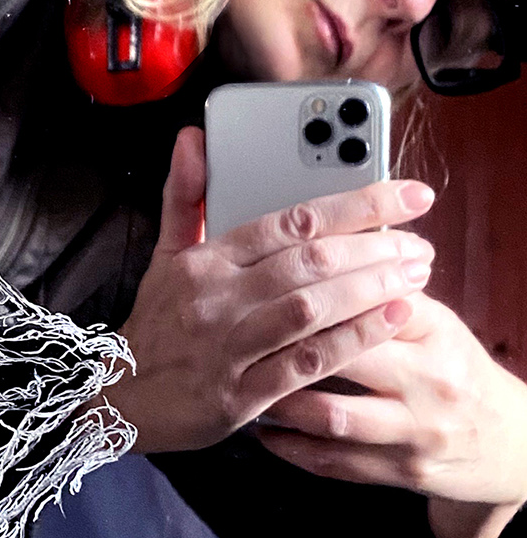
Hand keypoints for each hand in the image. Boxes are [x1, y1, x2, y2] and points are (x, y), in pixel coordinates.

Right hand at [105, 126, 435, 454]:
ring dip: (371, 289)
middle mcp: (215, 298)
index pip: (292, 218)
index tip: (410, 194)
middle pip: (309, 261)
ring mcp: (227, 347)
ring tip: (415, 276)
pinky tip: (392, 321)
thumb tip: (192, 138)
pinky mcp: (238, 395)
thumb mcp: (164, 258)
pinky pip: (306, 362)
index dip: (359, 202)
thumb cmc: (153, 327)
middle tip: (420, 246)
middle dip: (377, 248)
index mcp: (204, 260)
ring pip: (310, 307)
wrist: (116, 399)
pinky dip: (353, 340)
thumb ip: (186, 197)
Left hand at [256, 294, 526, 537]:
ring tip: (247, 386)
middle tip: (243, 340)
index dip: (317, 298)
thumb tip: (317, 259)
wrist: (512, 444)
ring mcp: (416, 431)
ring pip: (333, 415)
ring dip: (281, 402)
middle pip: (349, 356)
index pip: (372, 305)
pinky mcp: (402, 472)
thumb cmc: (454, 370)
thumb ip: (384, 298)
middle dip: (290, 348)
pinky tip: (263, 431)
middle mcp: (431, 381)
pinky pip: (334, 462)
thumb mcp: (436, 328)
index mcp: (436, 334)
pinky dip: (290, 447)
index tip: (270, 292)